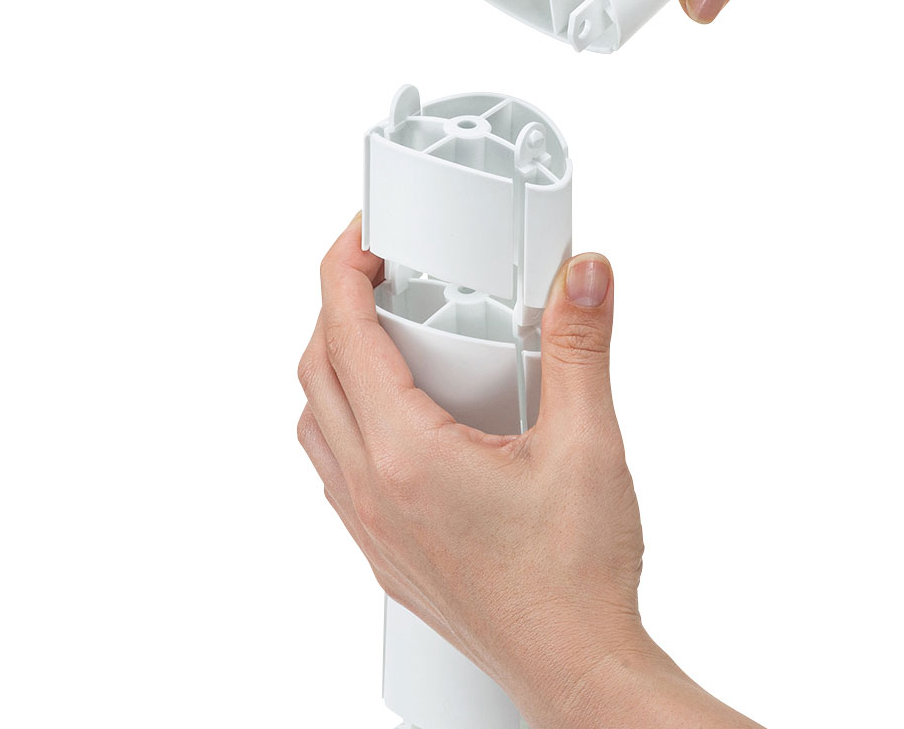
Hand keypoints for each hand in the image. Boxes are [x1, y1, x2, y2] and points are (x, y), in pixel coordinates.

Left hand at [297, 218, 762, 728]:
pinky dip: (345, 419)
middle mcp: (373, 492)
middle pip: (317, 372)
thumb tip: (583, 277)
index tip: (361, 235)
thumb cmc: (576, 578)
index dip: (344, 269)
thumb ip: (582, 346)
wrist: (576, 669)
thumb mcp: (588, 443)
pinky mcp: (386, 555)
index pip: (345, 335)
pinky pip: (334, 468)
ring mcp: (373, 529)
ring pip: (316, 423)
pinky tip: (396, 418)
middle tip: (378, 271)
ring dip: (333, 365)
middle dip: (337, 306)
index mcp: (407, 456)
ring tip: (383, 335)